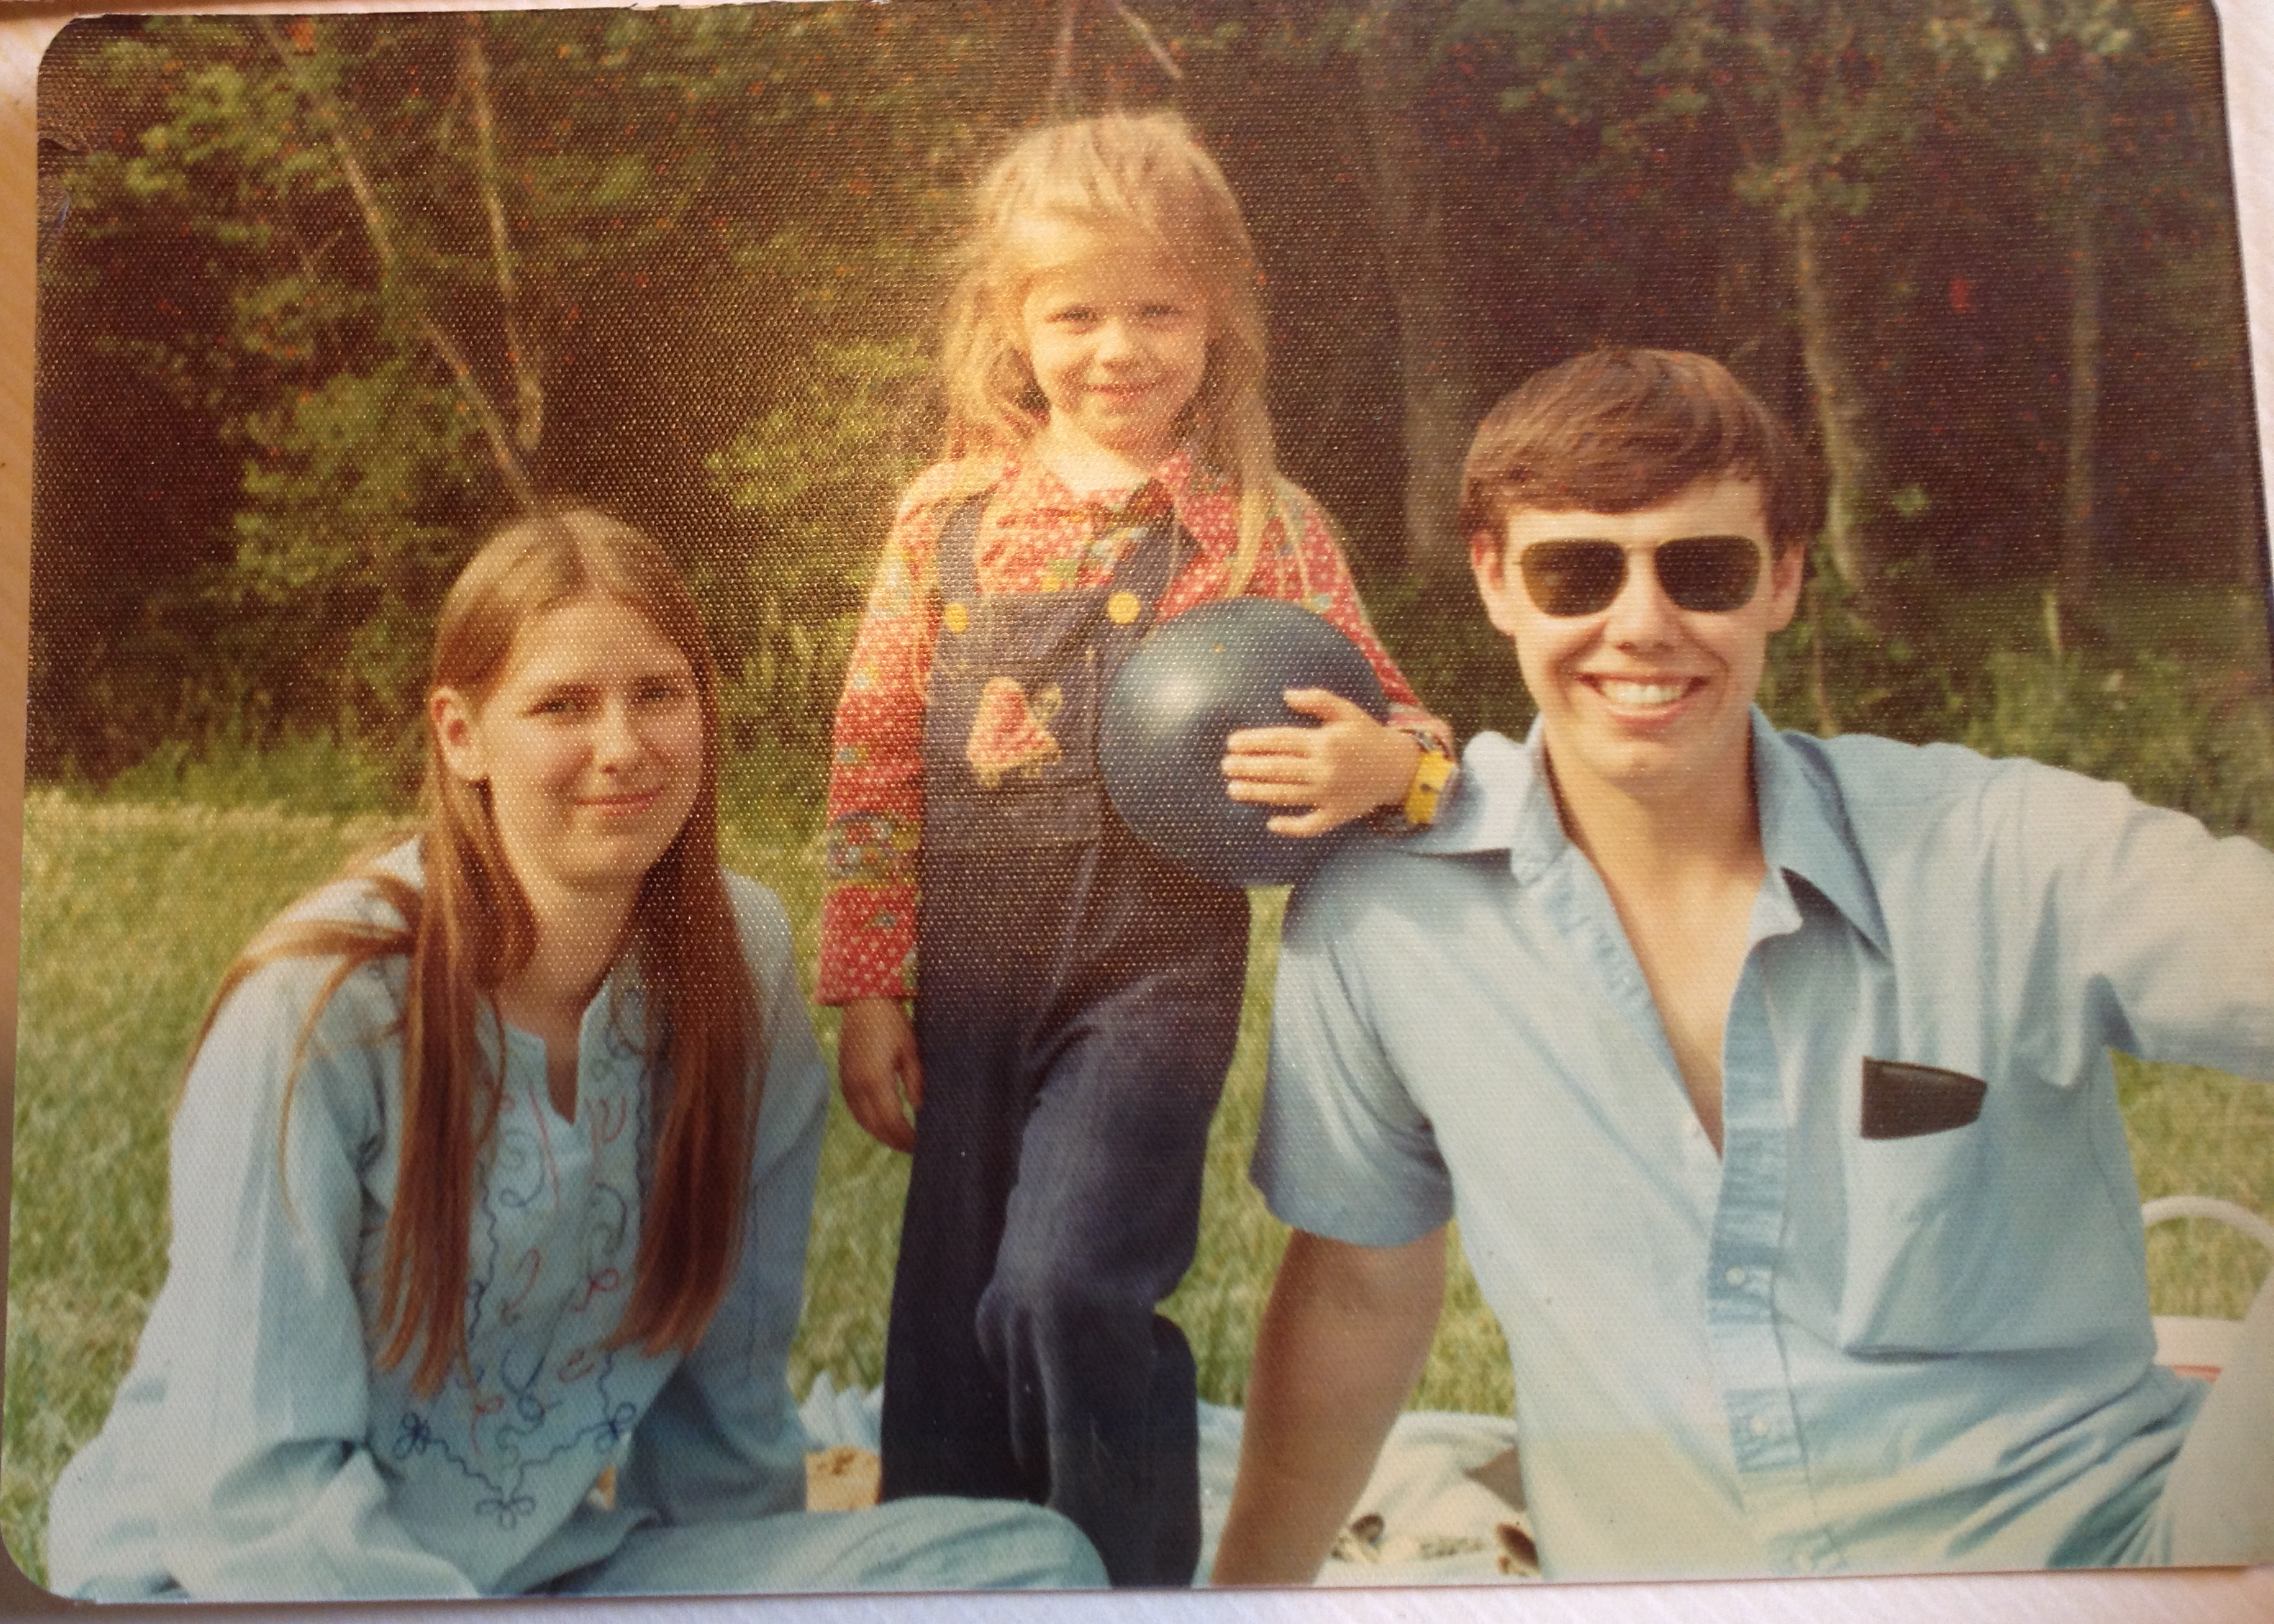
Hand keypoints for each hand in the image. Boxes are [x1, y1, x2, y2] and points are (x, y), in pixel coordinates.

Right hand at [837, 997, 922, 1152]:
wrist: (863, 1000)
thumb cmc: (891, 1022)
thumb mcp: (910, 1051)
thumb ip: (915, 1083)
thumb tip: (920, 1110)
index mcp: (875, 1080)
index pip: (892, 1122)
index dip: (907, 1138)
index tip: (922, 1145)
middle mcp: (857, 1086)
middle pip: (876, 1127)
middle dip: (895, 1141)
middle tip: (914, 1148)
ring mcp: (847, 1083)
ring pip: (863, 1121)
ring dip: (881, 1134)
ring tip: (900, 1140)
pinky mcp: (843, 1078)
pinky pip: (855, 1110)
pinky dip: (869, 1122)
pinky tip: (881, 1123)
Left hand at [1221, 690, 1422, 837]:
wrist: (1398, 767)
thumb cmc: (1367, 735)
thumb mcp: (1346, 711)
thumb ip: (1317, 700)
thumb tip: (1285, 694)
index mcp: (1325, 742)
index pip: (1281, 741)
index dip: (1254, 742)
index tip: (1231, 743)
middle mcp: (1325, 769)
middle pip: (1278, 769)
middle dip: (1248, 768)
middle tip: (1225, 767)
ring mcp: (1330, 794)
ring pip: (1286, 796)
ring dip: (1257, 794)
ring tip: (1233, 789)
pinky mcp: (1337, 815)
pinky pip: (1311, 825)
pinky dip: (1291, 827)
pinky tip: (1271, 824)